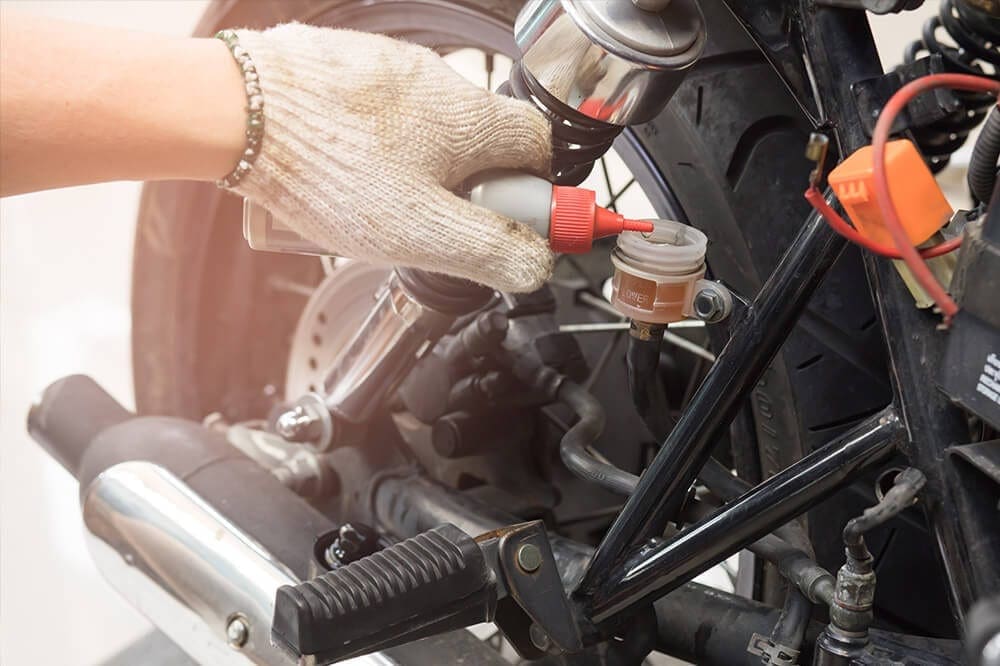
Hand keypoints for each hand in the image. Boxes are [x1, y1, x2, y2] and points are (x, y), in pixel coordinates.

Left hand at [230, 24, 554, 292]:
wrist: (234, 111)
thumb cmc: (325, 167)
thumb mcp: (422, 232)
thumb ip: (491, 252)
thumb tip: (535, 265)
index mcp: (471, 118)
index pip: (540, 146)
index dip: (537, 193)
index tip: (519, 225)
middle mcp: (438, 81)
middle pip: (483, 142)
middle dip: (470, 189)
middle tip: (436, 225)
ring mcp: (390, 68)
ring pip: (430, 129)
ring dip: (421, 169)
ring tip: (377, 205)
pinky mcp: (347, 68)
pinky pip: (382, 115)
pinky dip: (376, 147)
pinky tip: (345, 175)